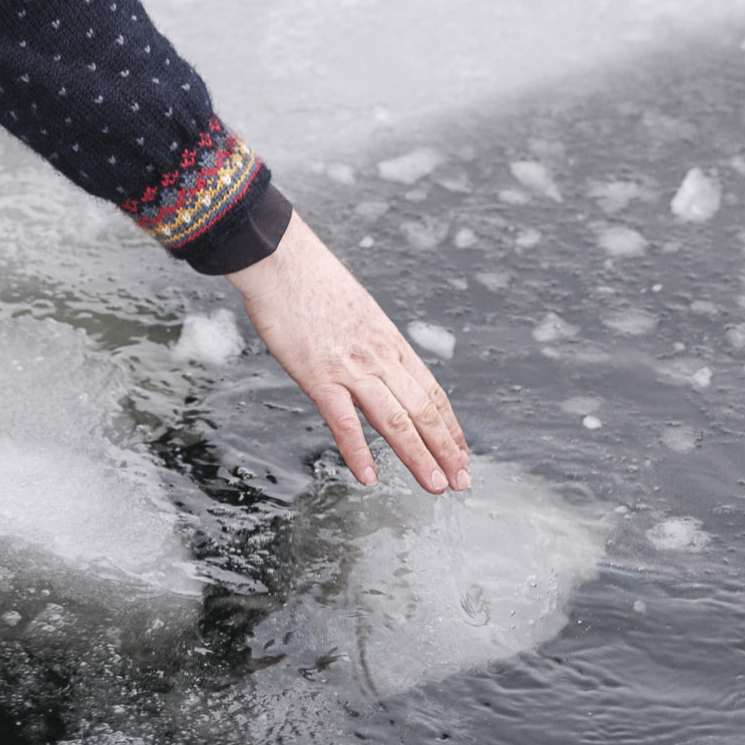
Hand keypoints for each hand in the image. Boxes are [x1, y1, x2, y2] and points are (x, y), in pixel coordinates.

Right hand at [225, 219, 471, 493]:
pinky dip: (359, 452)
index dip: (450, 426)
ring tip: (435, 485)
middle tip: (462, 480)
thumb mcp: (358, 312)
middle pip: (423, 411)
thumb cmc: (312, 282)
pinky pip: (344, 421)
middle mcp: (380, 357)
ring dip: (418, 456)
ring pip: (396, 419)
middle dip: (446, 449)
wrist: (282, 259)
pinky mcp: (318, 375)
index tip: (462, 451)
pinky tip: (370, 477)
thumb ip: (371, 343)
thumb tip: (378, 363)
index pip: (432, 392)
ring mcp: (351, 367)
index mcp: (391, 342)